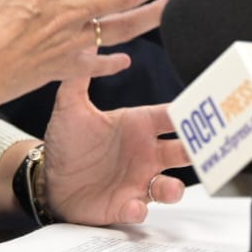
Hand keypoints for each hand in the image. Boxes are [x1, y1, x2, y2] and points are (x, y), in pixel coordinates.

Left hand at [41, 75, 188, 225]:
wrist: (48, 179)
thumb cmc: (66, 141)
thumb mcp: (69, 106)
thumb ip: (80, 74)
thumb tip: (91, 42)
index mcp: (137, 125)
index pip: (169, 117)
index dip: (186, 114)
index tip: (203, 110)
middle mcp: (144, 153)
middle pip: (181, 151)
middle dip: (195, 150)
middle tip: (203, 149)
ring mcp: (137, 180)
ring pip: (168, 186)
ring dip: (173, 188)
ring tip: (171, 187)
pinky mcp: (124, 204)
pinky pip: (138, 208)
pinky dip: (139, 208)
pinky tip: (134, 205)